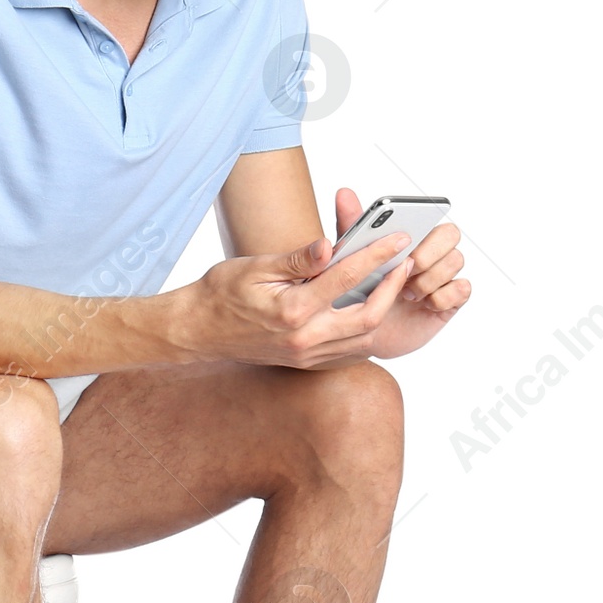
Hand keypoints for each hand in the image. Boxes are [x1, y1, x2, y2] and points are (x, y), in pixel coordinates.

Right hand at [188, 219, 418, 368]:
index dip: (377, 255)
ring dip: (382, 311)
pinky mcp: (305, 363)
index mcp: (293, 311)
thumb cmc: (221, 293)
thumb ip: (298, 259)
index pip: (347, 277)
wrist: (198, 331)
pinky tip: (368, 311)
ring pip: (363, 339)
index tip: (397, 239)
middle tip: (404, 264)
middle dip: (392, 288)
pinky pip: (349, 353)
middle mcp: (304, 339)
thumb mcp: (256, 266)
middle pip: (368, 316)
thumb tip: (330, 244)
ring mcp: (306, 355)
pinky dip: (365, 332)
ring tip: (390, 283)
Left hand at [305, 187, 470, 360]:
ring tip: (406, 293)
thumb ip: (351, 225)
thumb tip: (343, 193)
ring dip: (430, 278)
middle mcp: (432, 251)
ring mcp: (443, 275)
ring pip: (456, 261)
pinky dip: (442, 297)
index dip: (423, 228)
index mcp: (411, 235)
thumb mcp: (350, 256)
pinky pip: (462, 289)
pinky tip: (423, 304)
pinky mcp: (451, 300)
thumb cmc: (359, 288)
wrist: (362, 330)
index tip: (403, 243)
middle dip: (429, 253)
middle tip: (406, 270)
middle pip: (451, 235)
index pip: (433, 215)